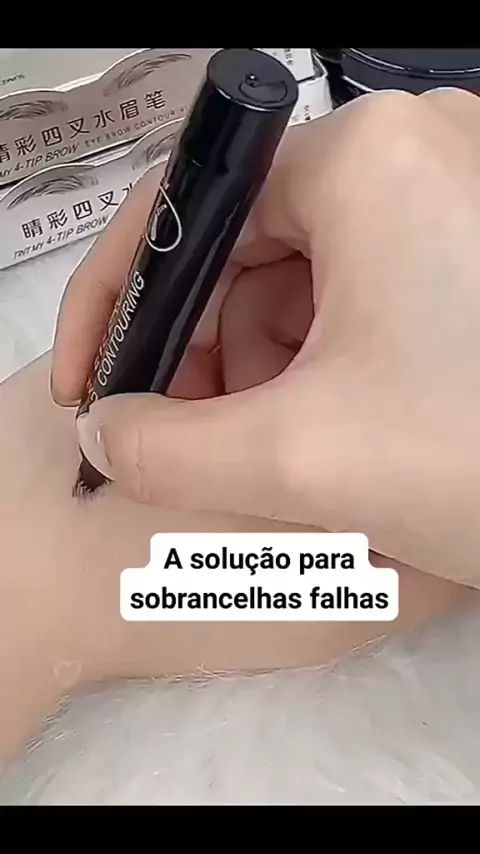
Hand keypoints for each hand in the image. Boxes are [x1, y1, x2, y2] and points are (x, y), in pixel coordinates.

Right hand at [51, 89, 479, 587]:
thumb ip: (169, 452)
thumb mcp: (301, 458)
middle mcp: (416, 148)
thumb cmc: (478, 453)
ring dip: (271, 370)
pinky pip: (368, 295)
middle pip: (253, 253)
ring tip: (284, 449)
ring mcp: (458, 195)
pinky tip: (340, 427)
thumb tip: (104, 434)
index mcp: (365, 156)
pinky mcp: (477, 249)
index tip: (99, 386)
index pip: (193, 213)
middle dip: (212, 354)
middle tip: (203, 440)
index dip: (128, 305)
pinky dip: (332, 364)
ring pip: (310, 282)